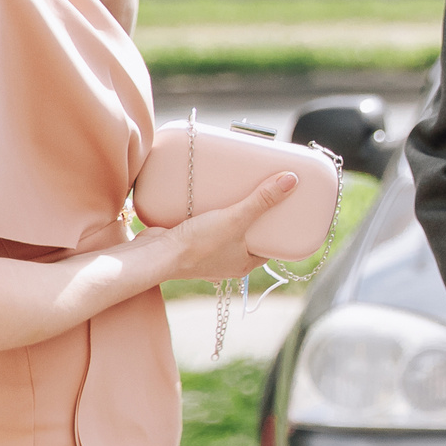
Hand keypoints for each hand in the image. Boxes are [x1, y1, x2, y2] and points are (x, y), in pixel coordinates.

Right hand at [165, 170, 296, 280]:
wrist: (154, 254)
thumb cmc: (197, 246)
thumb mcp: (236, 219)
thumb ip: (262, 200)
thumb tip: (291, 181)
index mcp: (243, 264)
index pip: (268, 248)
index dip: (276, 231)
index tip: (281, 212)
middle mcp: (226, 262)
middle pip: (247, 237)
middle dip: (252, 218)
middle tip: (259, 196)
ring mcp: (206, 254)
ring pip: (225, 232)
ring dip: (229, 216)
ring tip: (235, 194)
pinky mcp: (188, 243)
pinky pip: (204, 228)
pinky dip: (207, 215)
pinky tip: (208, 199)